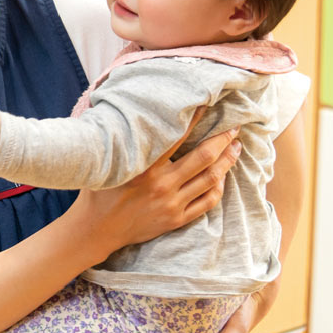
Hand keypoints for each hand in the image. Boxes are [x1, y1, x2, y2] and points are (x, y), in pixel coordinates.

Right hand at [72, 108, 242, 249]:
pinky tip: (222, 176)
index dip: (196, 118)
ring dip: (227, 161)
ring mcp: (172, 203)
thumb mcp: (109, 162)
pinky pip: (207, 202)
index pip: (178, 136)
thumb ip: (125, 141)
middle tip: (235, 127)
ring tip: (236, 147)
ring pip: (211, 178)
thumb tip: (132, 112)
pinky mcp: (176, 219)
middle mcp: (162, 184)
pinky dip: (218, 187)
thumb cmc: (99, 191)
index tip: (208, 104)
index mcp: (145, 166)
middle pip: (204, 157)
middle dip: (223, 139)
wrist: (97, 229)